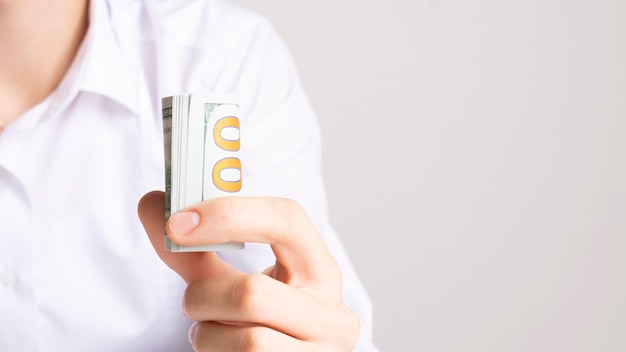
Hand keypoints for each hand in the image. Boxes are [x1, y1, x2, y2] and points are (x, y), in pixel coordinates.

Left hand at [138, 192, 359, 350]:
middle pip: (253, 293)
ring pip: (247, 339)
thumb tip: (152, 203)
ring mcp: (323, 351)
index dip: (229, 215)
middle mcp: (331, 311)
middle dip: (204, 298)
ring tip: (211, 332)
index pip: (286, 220)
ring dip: (208, 335)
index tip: (178, 223)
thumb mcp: (233, 282)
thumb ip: (196, 249)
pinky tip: (224, 351)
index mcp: (319, 268)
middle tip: (191, 303)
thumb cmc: (258, 321)